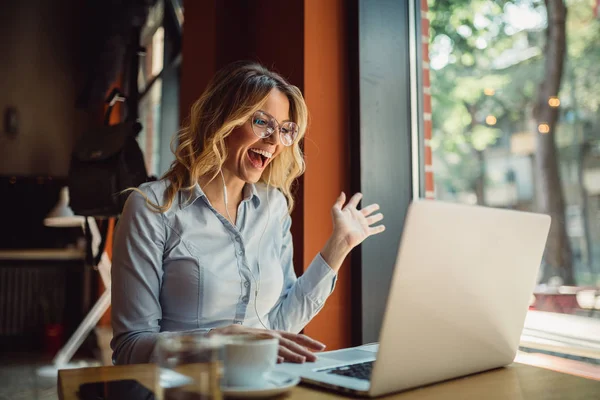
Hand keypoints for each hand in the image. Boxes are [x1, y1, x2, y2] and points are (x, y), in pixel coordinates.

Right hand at [209, 325, 325, 362]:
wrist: (219, 336)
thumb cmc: (241, 341)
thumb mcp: (260, 342)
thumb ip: (271, 347)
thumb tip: (284, 358)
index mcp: (271, 334)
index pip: (293, 337)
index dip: (307, 341)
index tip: (321, 346)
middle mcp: (267, 334)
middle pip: (289, 341)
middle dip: (304, 349)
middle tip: (316, 357)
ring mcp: (259, 339)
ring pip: (278, 346)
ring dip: (291, 354)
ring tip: (302, 360)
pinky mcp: (249, 344)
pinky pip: (262, 350)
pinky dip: (271, 355)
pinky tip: (279, 360)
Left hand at [331, 192, 384, 249]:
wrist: (342, 238)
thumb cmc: (338, 225)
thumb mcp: (336, 211)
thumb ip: (339, 202)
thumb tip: (343, 193)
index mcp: (349, 211)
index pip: (354, 202)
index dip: (356, 197)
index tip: (360, 194)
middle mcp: (357, 217)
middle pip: (366, 210)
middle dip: (372, 208)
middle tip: (377, 206)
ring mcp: (362, 224)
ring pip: (371, 219)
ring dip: (377, 217)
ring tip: (381, 215)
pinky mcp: (365, 232)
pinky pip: (374, 230)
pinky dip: (378, 228)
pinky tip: (383, 227)